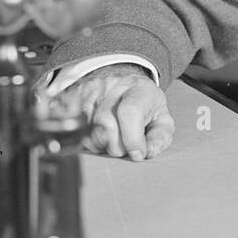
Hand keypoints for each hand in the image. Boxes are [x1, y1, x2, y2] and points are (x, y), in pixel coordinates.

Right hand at [48, 63, 174, 160]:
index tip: (137, 154)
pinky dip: (87, 138)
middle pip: (105, 123)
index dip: (132, 138)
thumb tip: (145, 153)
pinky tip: (98, 135)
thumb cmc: (147, 108)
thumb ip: (159, 138)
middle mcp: (115, 84)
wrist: (129, 84)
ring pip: (87, 128)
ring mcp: (93, 88)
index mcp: (140, 89)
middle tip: (124, 148)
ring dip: (100, 143)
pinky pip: (75, 126)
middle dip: (115, 145)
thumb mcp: (162, 121)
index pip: (130, 111)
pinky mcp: (77, 94)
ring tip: (112, 140)